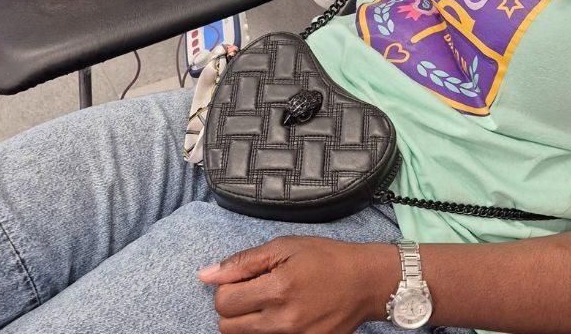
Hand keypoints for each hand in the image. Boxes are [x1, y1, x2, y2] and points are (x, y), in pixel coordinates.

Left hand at [198, 237, 395, 333]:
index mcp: (277, 290)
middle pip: (227, 327)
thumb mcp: (285, 246)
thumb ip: (243, 262)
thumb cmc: (326, 258)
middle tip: (252, 291)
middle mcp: (282, 322)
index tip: (243, 278)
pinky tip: (280, 314)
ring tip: (268, 302)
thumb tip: (205, 274)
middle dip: (233, 307)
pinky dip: (266, 330)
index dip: (227, 286)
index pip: (223, 302)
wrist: (365, 283)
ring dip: (247, 321)